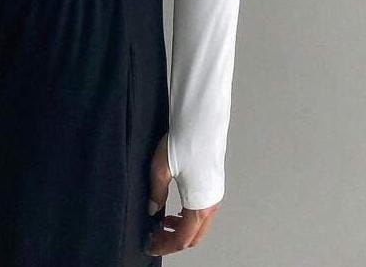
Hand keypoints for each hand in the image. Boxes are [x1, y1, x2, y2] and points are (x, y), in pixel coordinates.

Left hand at [144, 132, 221, 254]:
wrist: (202, 121)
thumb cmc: (184, 143)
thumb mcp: (160, 169)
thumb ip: (156, 193)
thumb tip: (152, 209)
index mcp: (199, 206)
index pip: (182, 238)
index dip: (164, 245)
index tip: (150, 245)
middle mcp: (211, 204)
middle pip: (193, 236)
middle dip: (173, 240)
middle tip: (154, 236)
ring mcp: (215, 194)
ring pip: (200, 225)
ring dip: (182, 229)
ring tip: (162, 222)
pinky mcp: (215, 184)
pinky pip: (203, 212)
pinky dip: (189, 218)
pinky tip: (175, 209)